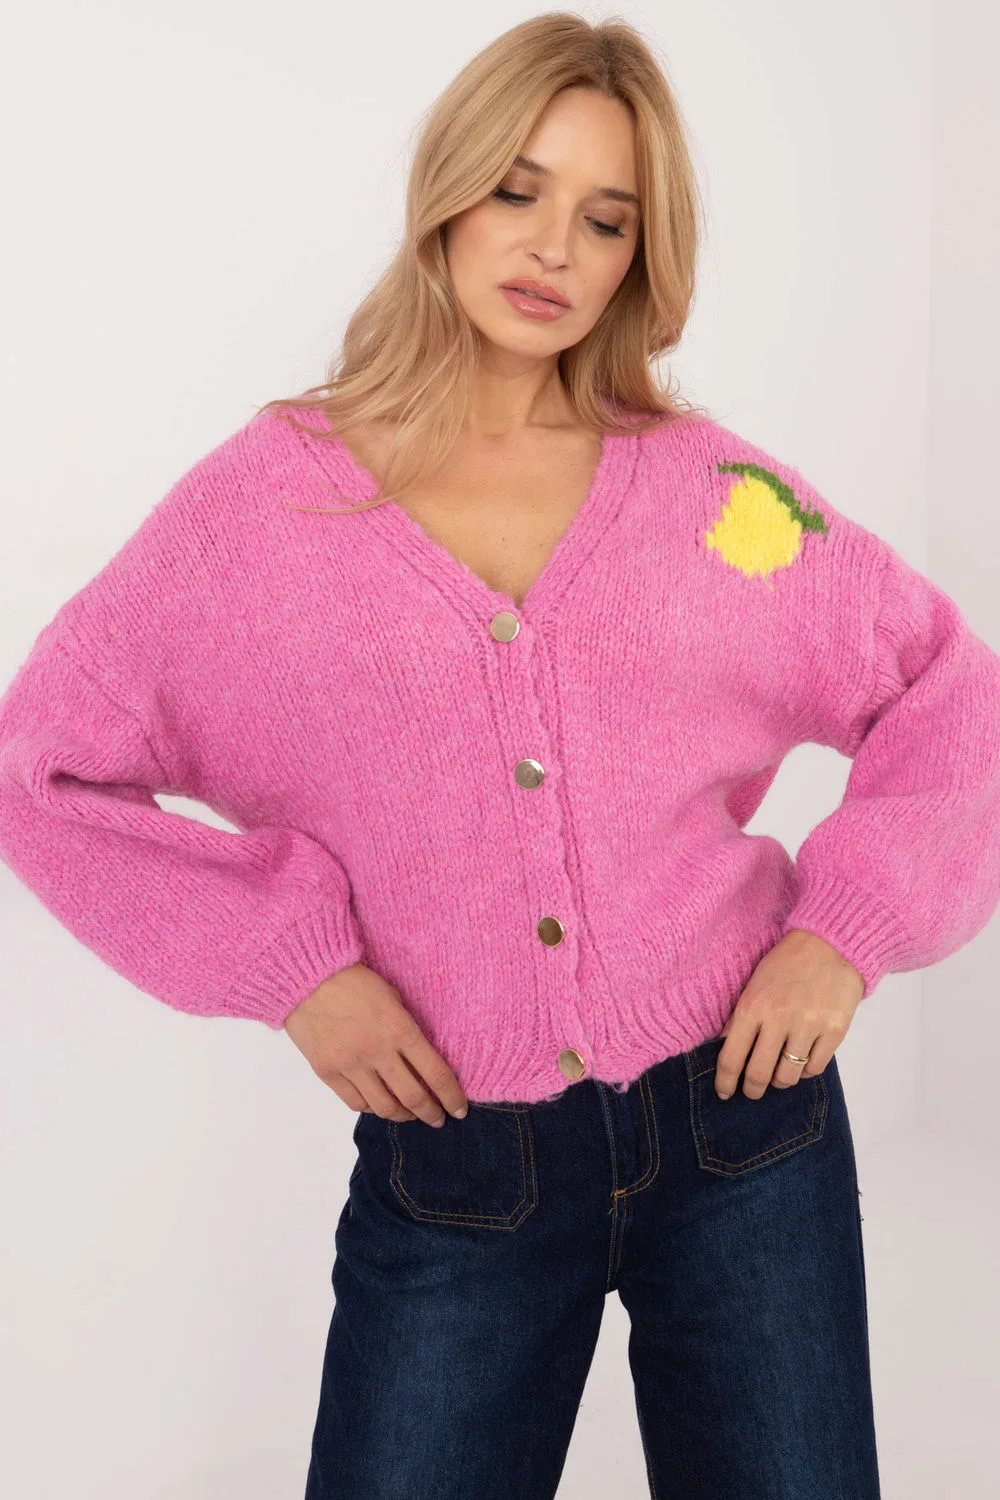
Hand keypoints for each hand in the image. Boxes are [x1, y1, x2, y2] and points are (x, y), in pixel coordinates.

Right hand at [282, 963, 468, 1126]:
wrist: (308, 978)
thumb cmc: (355, 981)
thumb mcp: (393, 998)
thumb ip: (407, 1030)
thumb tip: (422, 1062)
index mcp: (399, 1029)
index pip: (436, 1074)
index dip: (452, 1097)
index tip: (459, 1109)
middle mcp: (377, 1052)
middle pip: (413, 1098)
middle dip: (431, 1113)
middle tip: (438, 1118)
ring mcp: (350, 1065)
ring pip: (384, 1108)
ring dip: (403, 1116)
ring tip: (410, 1114)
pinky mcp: (328, 1073)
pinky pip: (356, 1103)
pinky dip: (373, 1108)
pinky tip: (381, 1104)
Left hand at [714, 929, 864, 1099]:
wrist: (832, 944)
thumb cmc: (787, 961)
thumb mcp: (754, 982)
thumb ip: (739, 1016)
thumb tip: (724, 1046)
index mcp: (752, 1006)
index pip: (732, 1057)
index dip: (725, 1082)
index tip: (724, 1093)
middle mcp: (779, 1020)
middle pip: (759, 1074)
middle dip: (752, 1090)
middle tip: (752, 1091)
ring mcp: (809, 1027)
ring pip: (788, 1076)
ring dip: (780, 1081)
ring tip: (778, 1074)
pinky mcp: (835, 1032)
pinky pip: (814, 1068)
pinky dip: (805, 1071)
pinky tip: (801, 1061)